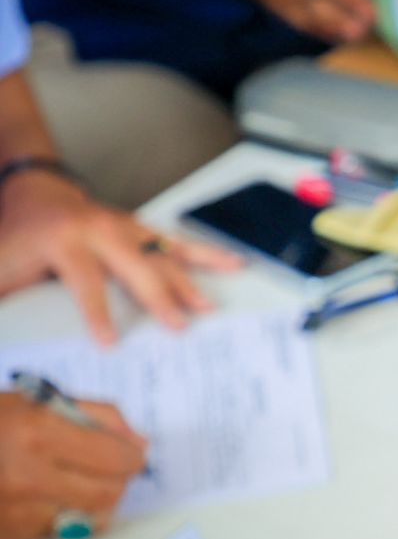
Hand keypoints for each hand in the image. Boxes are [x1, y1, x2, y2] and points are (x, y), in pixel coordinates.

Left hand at [0, 170, 240, 344]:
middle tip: (178, 326)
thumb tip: (10, 337)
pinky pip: (178, 242)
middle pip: (137, 266)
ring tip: (206, 306)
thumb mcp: (2, 266)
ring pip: (162, 255)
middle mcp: (101, 229)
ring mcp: (126, 227)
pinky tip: (233, 263)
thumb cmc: (18, 236)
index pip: (86, 280)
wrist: (34, 195)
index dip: (98, 313)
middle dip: (159, 298)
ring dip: (188, 282)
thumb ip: (7, 293)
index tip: (110, 343)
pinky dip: (207, 254)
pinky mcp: (141, 230)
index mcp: (64, 238)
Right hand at [0, 393, 146, 538]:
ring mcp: (18, 510)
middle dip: (119, 479)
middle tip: (110, 466)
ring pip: (91, 517)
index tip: (131, 451)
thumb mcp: (41, 400)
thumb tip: (138, 442)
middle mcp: (29, 475)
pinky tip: (51, 494)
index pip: (116, 457)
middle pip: (109, 492)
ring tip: (80, 479)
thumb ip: (98, 416)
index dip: (132, 455)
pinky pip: (63, 529)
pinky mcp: (12, 533)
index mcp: (39, 433)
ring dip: (97, 499)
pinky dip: (68, 513)